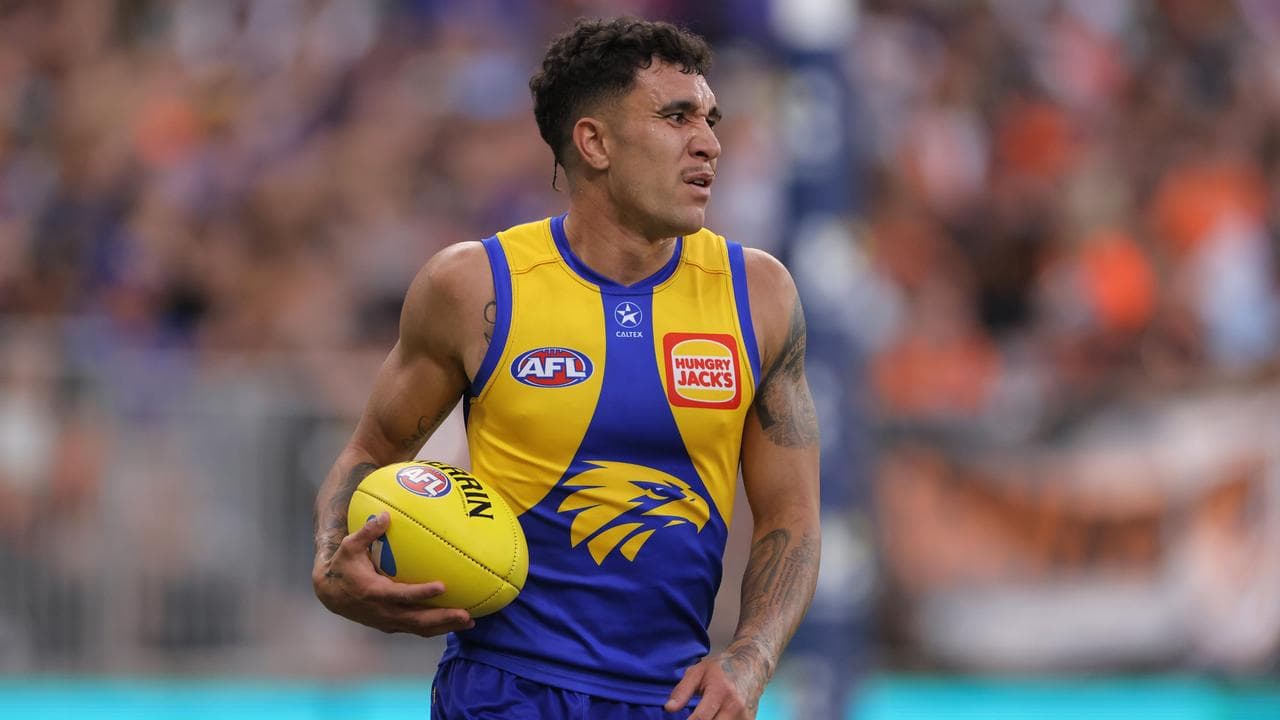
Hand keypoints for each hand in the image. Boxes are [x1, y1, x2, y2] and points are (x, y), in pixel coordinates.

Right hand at [312, 511, 473, 635]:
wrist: (330, 594)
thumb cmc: (343, 566)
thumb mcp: (350, 546)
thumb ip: (368, 531)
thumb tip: (386, 515)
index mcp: (374, 592)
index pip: (402, 595)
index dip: (422, 593)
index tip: (442, 587)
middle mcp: (383, 612)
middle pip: (417, 620)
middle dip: (442, 618)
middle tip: (466, 615)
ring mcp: (388, 621)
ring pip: (420, 628)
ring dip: (444, 626)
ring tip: (469, 622)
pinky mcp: (392, 625)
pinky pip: (416, 628)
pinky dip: (436, 627)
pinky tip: (454, 621)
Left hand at [664, 646, 767, 718]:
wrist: (752, 664)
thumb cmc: (721, 668)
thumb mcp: (698, 672)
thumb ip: (682, 690)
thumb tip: (668, 708)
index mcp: (720, 691)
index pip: (701, 718)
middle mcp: (734, 706)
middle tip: (692, 719)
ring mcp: (744, 715)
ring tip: (703, 716)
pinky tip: (714, 716)